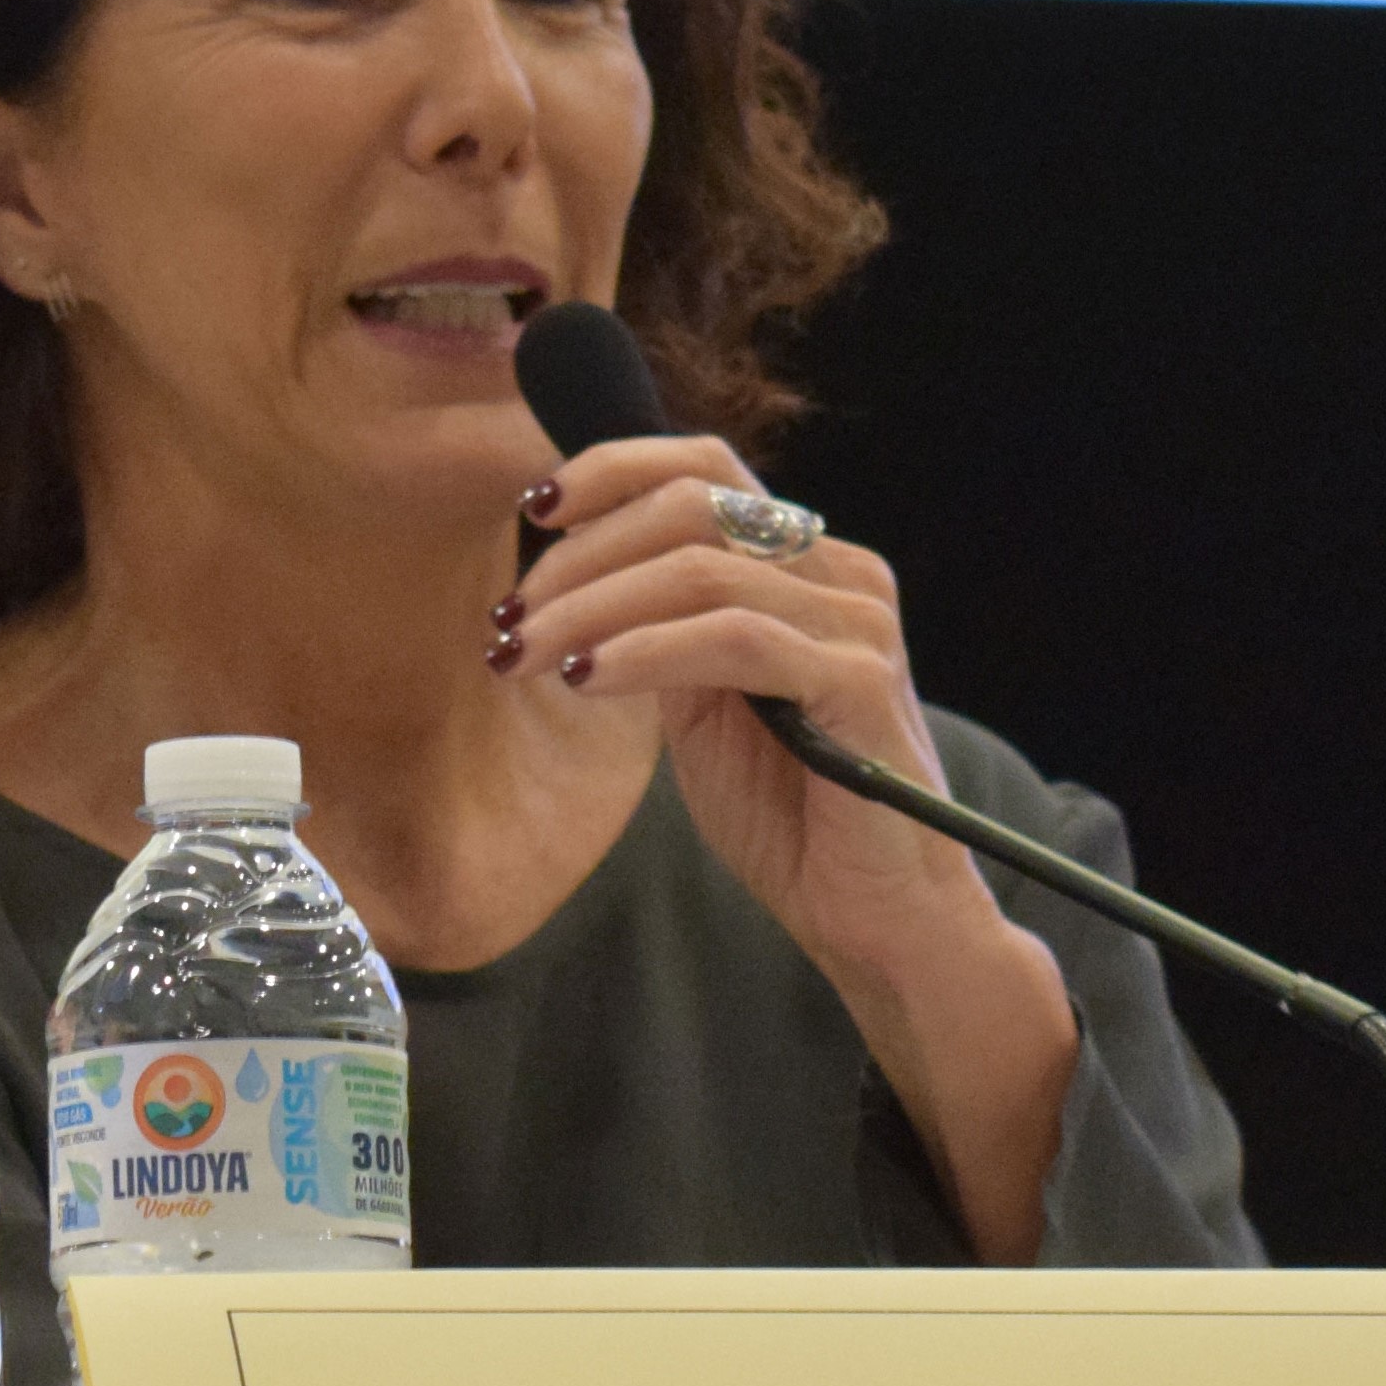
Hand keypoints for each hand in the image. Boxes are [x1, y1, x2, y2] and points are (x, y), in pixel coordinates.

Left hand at [494, 437, 1077, 1253]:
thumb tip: (573, 582)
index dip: (611, 471)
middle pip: (693, 506)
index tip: (532, 510)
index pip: (707, 469)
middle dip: (580, 557)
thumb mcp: (703, 707)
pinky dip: (644, 650)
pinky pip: (732, 638)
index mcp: (806, 567)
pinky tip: (586, 680)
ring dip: (591, 608)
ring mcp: (858, 623)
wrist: (876, 916)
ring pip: (701, 568)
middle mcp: (842, 575)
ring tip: (525, 657)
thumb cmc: (792, 816)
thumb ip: (661, 634)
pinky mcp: (860, 681)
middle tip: (509, 622)